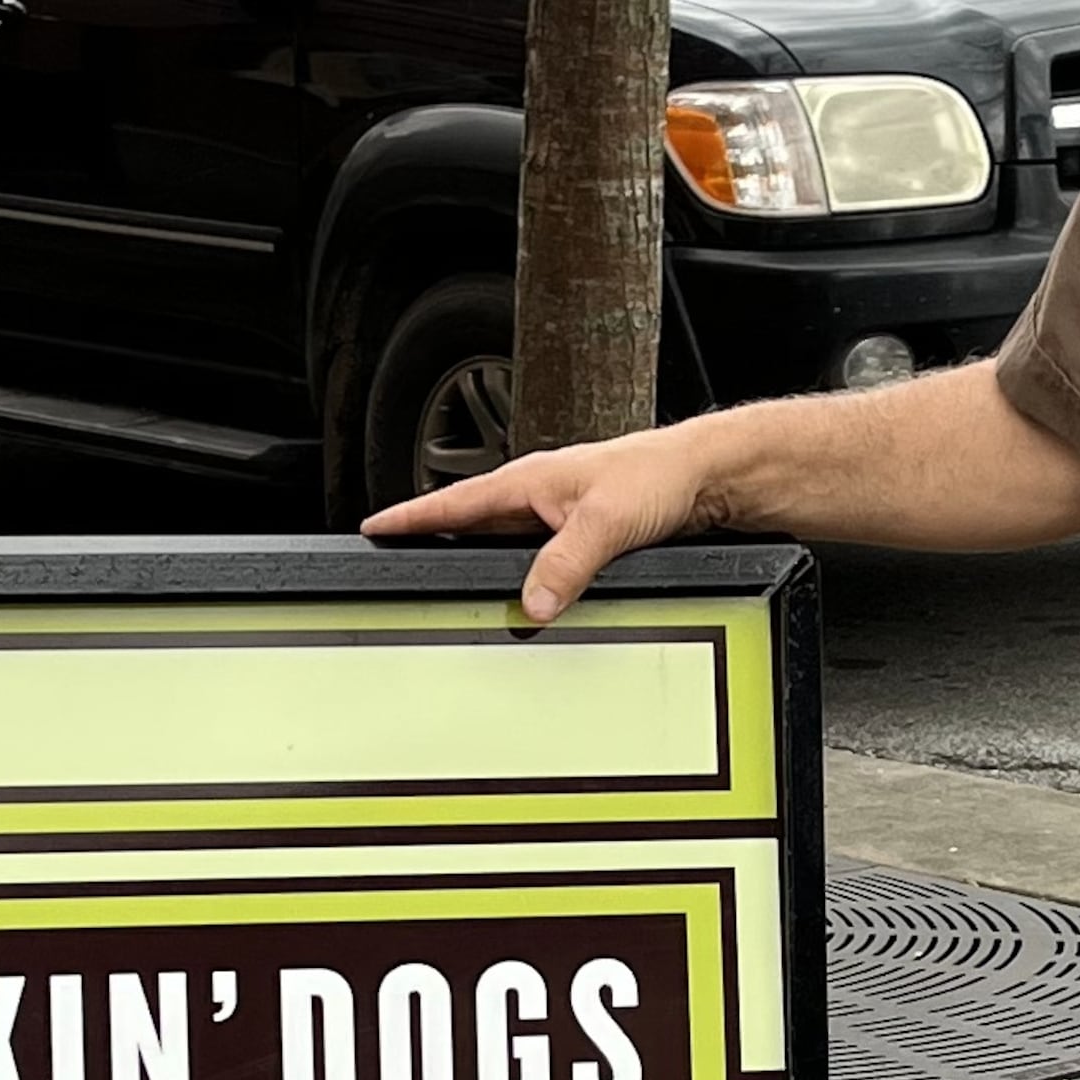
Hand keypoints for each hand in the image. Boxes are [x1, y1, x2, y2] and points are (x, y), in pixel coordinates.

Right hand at [362, 423, 720, 622]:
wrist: (706, 475)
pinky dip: (520, 574)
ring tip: (447, 579)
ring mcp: (558, 513)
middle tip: (396, 557)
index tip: (372, 528)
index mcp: (528, 480)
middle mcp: (538, 495)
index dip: (409, 516)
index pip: (453, 502)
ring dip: (478, 559)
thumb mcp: (605, 523)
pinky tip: (522, 593)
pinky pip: (534, 557)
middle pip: (469, 523)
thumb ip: (564, 564)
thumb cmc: (659, 475)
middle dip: (431, 539)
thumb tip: (531, 604)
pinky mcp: (582, 532)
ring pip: (502, 542)